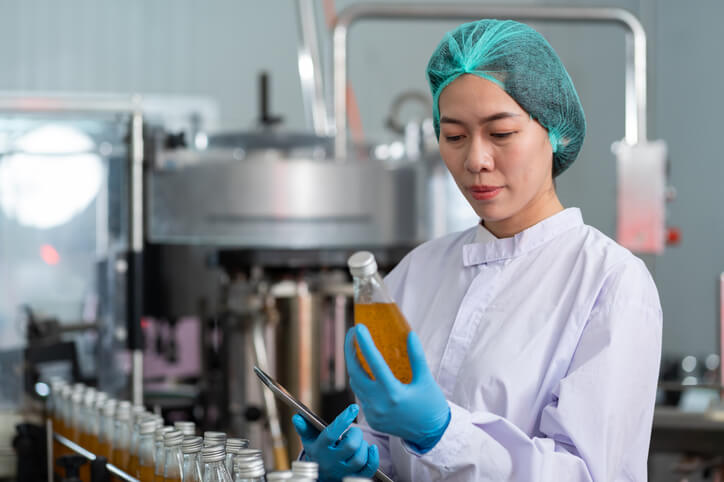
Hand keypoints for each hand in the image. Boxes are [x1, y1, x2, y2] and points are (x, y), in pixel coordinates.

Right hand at [292, 404, 378, 480]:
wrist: (318, 474)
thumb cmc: (317, 451)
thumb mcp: (308, 439)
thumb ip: (304, 427)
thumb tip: (297, 417)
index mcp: (320, 448)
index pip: (331, 434)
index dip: (343, 420)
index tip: (353, 408)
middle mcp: (332, 461)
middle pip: (350, 446)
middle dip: (356, 434)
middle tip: (353, 431)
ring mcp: (343, 470)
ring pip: (359, 458)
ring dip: (363, 446)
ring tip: (357, 441)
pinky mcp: (353, 476)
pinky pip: (367, 470)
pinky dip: (373, 458)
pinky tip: (372, 449)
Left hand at [345, 324, 450, 452]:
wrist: (431, 433)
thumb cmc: (431, 404)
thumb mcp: (426, 379)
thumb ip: (417, 357)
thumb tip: (410, 334)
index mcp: (393, 393)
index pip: (374, 362)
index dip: (364, 343)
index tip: (358, 328)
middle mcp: (379, 404)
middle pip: (355, 372)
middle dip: (350, 351)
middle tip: (352, 334)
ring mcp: (373, 413)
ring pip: (355, 384)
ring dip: (354, 365)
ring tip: (357, 348)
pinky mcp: (372, 419)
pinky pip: (360, 395)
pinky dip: (360, 381)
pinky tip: (365, 370)